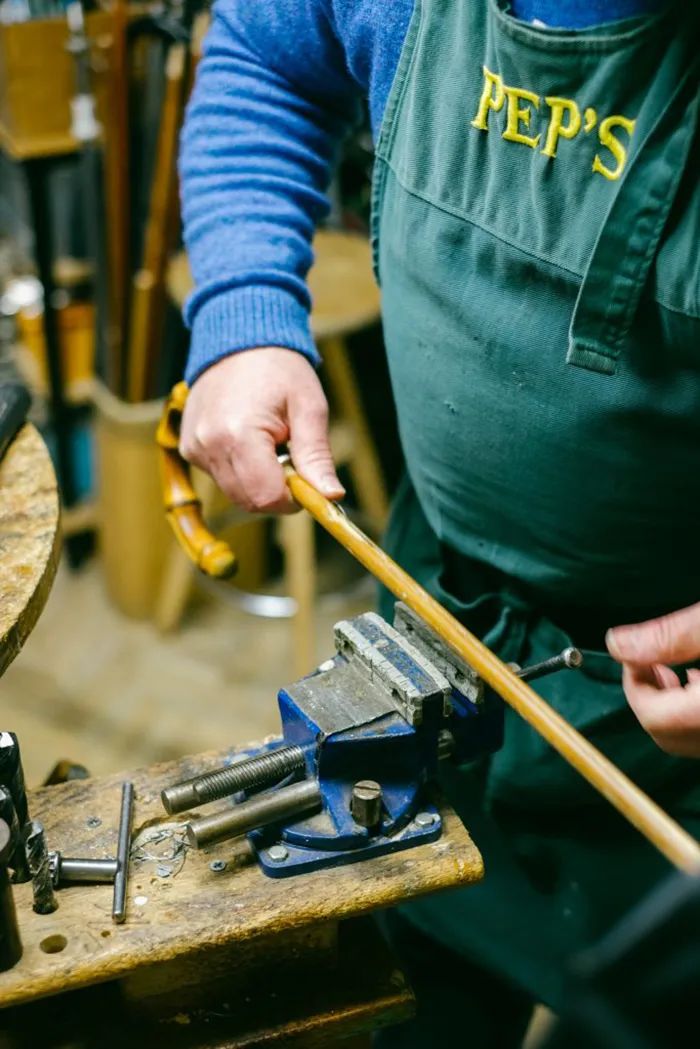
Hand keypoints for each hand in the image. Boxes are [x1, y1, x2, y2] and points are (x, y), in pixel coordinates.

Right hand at [179, 348, 344, 513]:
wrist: (239, 338)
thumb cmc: (279, 369)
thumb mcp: (309, 407)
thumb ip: (317, 456)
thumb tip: (331, 495)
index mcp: (238, 435)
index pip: (267, 497)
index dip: (293, 498)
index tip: (306, 479)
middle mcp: (208, 445)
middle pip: (250, 501)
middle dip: (277, 491)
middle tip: (290, 456)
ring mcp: (194, 447)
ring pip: (235, 493)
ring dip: (259, 481)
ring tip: (270, 443)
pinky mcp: (188, 448)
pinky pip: (221, 478)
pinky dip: (241, 471)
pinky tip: (249, 440)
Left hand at [606, 603, 699, 756]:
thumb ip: (671, 636)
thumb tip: (617, 644)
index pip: (654, 718)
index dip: (634, 684)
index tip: (633, 655)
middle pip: (668, 736)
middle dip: (649, 697)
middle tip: (648, 661)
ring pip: (687, 739)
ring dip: (670, 706)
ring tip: (673, 669)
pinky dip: (691, 712)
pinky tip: (697, 680)